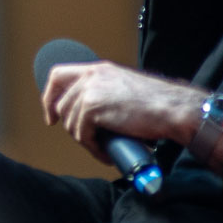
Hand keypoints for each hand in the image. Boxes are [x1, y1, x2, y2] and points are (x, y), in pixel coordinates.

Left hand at [40, 61, 205, 165]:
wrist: (173, 109)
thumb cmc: (157, 104)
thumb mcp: (124, 89)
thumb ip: (106, 93)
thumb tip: (90, 116)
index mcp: (98, 69)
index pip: (58, 75)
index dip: (49, 96)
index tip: (52, 116)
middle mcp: (91, 76)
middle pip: (62, 105)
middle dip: (72, 127)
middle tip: (90, 140)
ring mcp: (90, 90)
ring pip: (71, 123)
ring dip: (86, 141)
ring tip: (104, 148)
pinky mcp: (92, 108)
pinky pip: (81, 134)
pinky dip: (92, 148)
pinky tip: (106, 153)